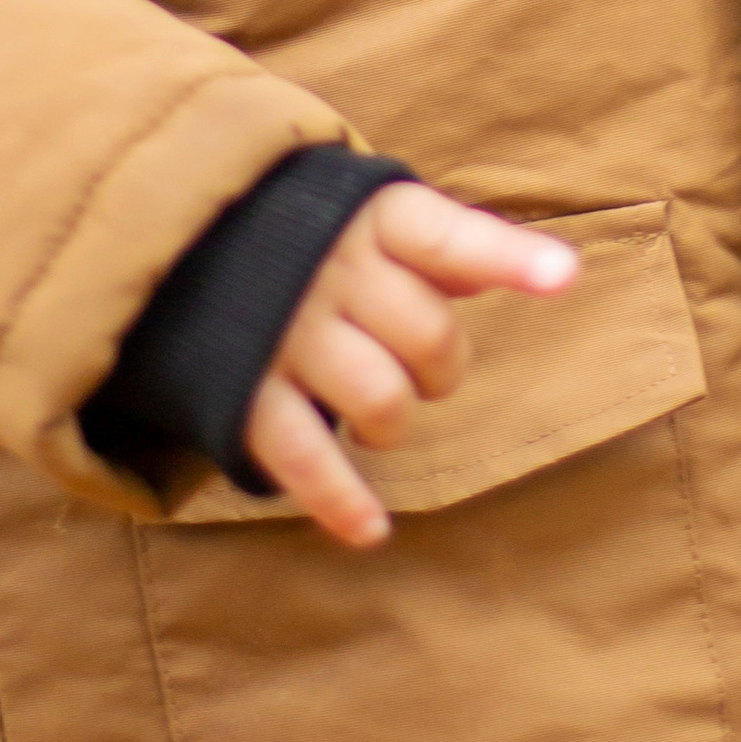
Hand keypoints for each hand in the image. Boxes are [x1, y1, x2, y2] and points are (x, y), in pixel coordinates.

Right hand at [243, 182, 576, 550]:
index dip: (508, 256)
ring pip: (380, 403)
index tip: (564, 277)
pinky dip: (340, 501)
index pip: (445, 236)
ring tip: (376, 410)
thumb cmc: (304, 230)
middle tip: (416, 365)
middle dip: (441, 368)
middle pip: (431, 339)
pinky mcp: (240, 390)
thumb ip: (442, 240)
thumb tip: (535, 266)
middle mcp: (327, 271)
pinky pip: (304, 456)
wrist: (176, 237)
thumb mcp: (365, 211)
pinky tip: (370, 530)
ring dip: (392, 423)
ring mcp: (283, 332)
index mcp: (367, 219)